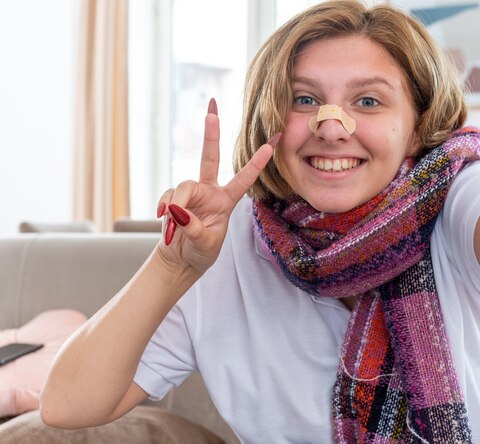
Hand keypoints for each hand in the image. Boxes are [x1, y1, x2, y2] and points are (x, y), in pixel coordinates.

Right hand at [156, 98, 277, 273]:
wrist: (181, 259)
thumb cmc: (201, 251)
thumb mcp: (205, 243)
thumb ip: (193, 227)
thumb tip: (177, 209)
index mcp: (226, 201)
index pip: (244, 178)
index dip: (257, 162)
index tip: (272, 143)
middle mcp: (210, 192)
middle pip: (209, 158)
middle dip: (211, 134)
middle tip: (212, 112)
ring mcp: (191, 194)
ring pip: (182, 187)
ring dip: (177, 206)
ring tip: (174, 227)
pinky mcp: (174, 199)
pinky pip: (168, 198)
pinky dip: (165, 209)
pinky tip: (164, 220)